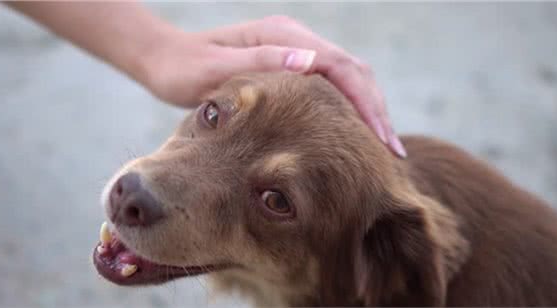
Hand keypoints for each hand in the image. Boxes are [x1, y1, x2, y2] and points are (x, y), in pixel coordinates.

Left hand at [141, 16, 405, 157]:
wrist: (164, 59)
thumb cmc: (183, 68)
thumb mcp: (216, 70)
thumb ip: (262, 63)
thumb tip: (311, 62)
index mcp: (283, 35)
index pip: (341, 66)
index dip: (366, 102)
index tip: (382, 138)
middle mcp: (295, 39)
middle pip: (353, 71)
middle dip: (376, 109)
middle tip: (392, 151)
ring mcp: (294, 51)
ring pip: (346, 79)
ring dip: (367, 110)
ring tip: (382, 148)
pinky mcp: (290, 66)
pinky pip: (330, 87)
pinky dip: (349, 110)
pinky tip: (353, 136)